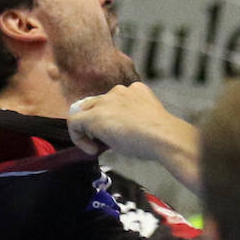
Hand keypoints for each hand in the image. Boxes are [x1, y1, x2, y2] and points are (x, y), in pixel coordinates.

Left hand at [67, 80, 184, 155]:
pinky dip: (79, 138)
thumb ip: (133, 120)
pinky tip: (92, 149)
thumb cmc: (162, 135)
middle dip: (96, 122)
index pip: (113, 100)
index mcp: (135, 90)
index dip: (111, 118)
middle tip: (104, 141)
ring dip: (89, 129)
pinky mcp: (94, 115)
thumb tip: (122, 134)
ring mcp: (105, 101)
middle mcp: (118, 91)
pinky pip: (75, 122)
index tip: (117, 134)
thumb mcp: (148, 121)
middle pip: (96, 104)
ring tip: (98, 146)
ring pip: (84, 112)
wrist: (165, 137)